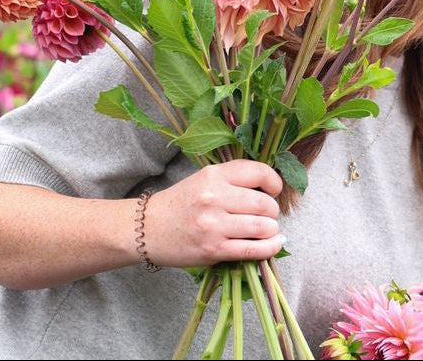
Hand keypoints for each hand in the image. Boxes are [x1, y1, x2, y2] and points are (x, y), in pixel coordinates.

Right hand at [140, 159, 284, 266]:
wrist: (148, 229)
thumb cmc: (180, 204)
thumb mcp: (203, 180)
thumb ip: (233, 180)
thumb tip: (270, 191)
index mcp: (213, 175)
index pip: (259, 173)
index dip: (274, 183)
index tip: (273, 191)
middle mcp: (214, 197)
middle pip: (264, 204)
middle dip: (272, 211)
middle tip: (266, 215)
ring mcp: (214, 225)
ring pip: (263, 227)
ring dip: (272, 230)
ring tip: (265, 230)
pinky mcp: (213, 249)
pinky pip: (253, 249)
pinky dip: (270, 248)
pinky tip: (273, 244)